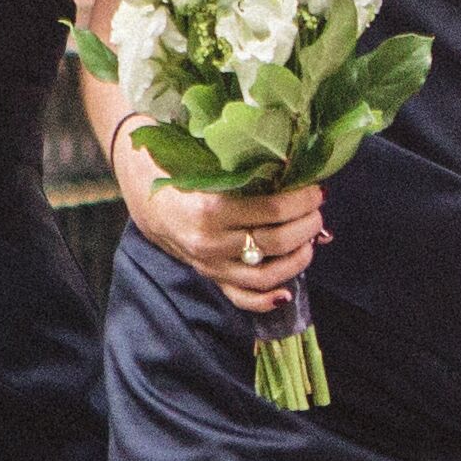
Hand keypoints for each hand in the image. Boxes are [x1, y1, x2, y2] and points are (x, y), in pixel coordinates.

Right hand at [136, 167, 320, 315]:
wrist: (144, 192)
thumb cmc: (180, 168)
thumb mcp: (210, 161)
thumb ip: (249, 169)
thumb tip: (297, 172)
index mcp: (210, 209)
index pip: (273, 210)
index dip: (303, 201)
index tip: (317, 191)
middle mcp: (211, 242)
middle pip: (275, 243)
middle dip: (306, 226)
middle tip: (317, 212)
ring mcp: (210, 264)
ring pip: (265, 276)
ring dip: (297, 261)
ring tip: (310, 241)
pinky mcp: (210, 277)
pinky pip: (241, 298)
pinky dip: (266, 299)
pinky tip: (287, 291)